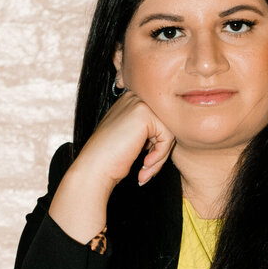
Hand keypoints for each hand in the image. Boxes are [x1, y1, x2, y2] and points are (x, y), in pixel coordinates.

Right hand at [47, 94, 174, 245]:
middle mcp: (134, 98)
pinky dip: (160, 156)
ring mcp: (139, 103)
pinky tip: (144, 165)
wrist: (94, 168)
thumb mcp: (132, 139)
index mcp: (129, 102)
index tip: (145, 163)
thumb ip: (149, 131)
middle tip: (147, 170)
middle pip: (165, 125)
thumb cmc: (109, 159)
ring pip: (168, 131)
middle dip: (160, 151)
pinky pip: (168, 137)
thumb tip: (174, 133)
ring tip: (146, 171)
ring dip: (160, 156)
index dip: (155, 145)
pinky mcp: (144, 114)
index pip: (158, 121)